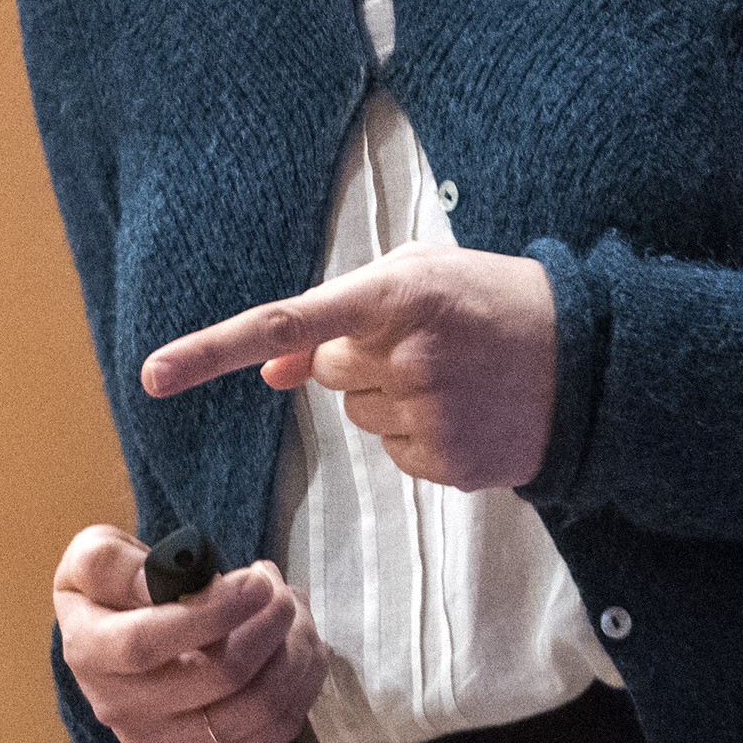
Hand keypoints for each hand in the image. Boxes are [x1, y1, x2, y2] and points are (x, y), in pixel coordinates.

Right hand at [53, 524, 326, 742]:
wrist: (113, 645)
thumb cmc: (114, 588)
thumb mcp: (96, 553)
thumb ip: (120, 564)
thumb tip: (169, 582)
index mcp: (89, 652)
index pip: (148, 643)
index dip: (213, 612)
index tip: (258, 580)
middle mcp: (117, 711)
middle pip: (219, 677)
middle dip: (270, 623)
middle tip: (280, 589)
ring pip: (255, 709)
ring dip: (294, 653)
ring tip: (292, 614)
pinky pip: (269, 738)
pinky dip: (299, 689)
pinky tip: (297, 652)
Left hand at [143, 241, 556, 490]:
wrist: (589, 358)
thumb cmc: (493, 301)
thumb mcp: (418, 279)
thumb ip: (338, 316)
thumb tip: (271, 368)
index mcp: (395, 293)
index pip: (285, 323)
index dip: (212, 350)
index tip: (152, 375)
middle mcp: (406, 354)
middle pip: (330, 372)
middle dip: (362, 359)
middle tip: (428, 342)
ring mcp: (429, 414)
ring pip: (360, 416)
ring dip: (392, 397)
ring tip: (456, 376)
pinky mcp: (449, 463)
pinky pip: (396, 454)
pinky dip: (421, 435)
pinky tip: (468, 411)